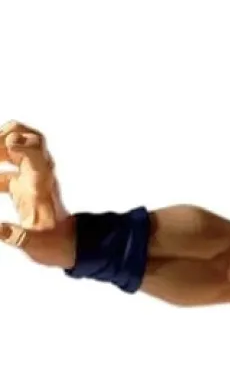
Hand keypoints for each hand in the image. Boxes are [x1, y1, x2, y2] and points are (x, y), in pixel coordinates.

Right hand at [0, 120, 75, 266]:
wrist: (69, 248)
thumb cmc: (56, 246)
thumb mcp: (37, 245)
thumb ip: (17, 237)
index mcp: (42, 184)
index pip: (36, 153)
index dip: (21, 144)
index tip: (7, 144)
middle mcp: (39, 176)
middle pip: (31, 139)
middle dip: (7, 135)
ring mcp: (32, 179)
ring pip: (19, 149)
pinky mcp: (24, 186)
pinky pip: (9, 168)